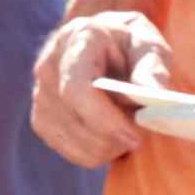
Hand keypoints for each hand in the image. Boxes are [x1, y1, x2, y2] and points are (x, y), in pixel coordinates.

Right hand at [28, 11, 169, 163]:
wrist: (104, 43)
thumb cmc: (131, 44)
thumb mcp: (149, 44)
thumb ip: (152, 68)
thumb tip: (153, 94)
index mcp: (76, 40)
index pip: (77, 90)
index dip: (105, 120)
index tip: (135, 137)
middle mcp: (49, 67)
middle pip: (77, 121)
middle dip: (115, 137)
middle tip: (143, 131)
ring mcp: (40, 95)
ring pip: (77, 142)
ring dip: (110, 147)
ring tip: (129, 127)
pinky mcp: (41, 119)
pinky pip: (72, 152)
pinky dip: (98, 153)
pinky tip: (112, 135)